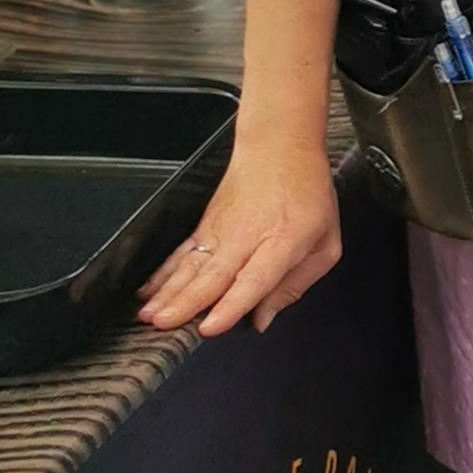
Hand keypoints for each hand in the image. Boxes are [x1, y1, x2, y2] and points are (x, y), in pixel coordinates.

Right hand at [139, 141, 342, 338]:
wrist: (279, 146)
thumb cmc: (306, 193)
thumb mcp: (325, 243)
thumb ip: (295, 285)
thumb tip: (262, 319)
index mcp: (283, 241)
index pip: (253, 278)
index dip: (231, 304)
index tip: (211, 325)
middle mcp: (246, 237)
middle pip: (213, 275)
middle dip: (185, 302)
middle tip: (165, 325)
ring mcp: (220, 230)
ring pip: (190, 266)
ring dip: (167, 292)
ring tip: (149, 316)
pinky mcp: (205, 226)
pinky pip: (180, 254)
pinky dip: (161, 274)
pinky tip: (146, 292)